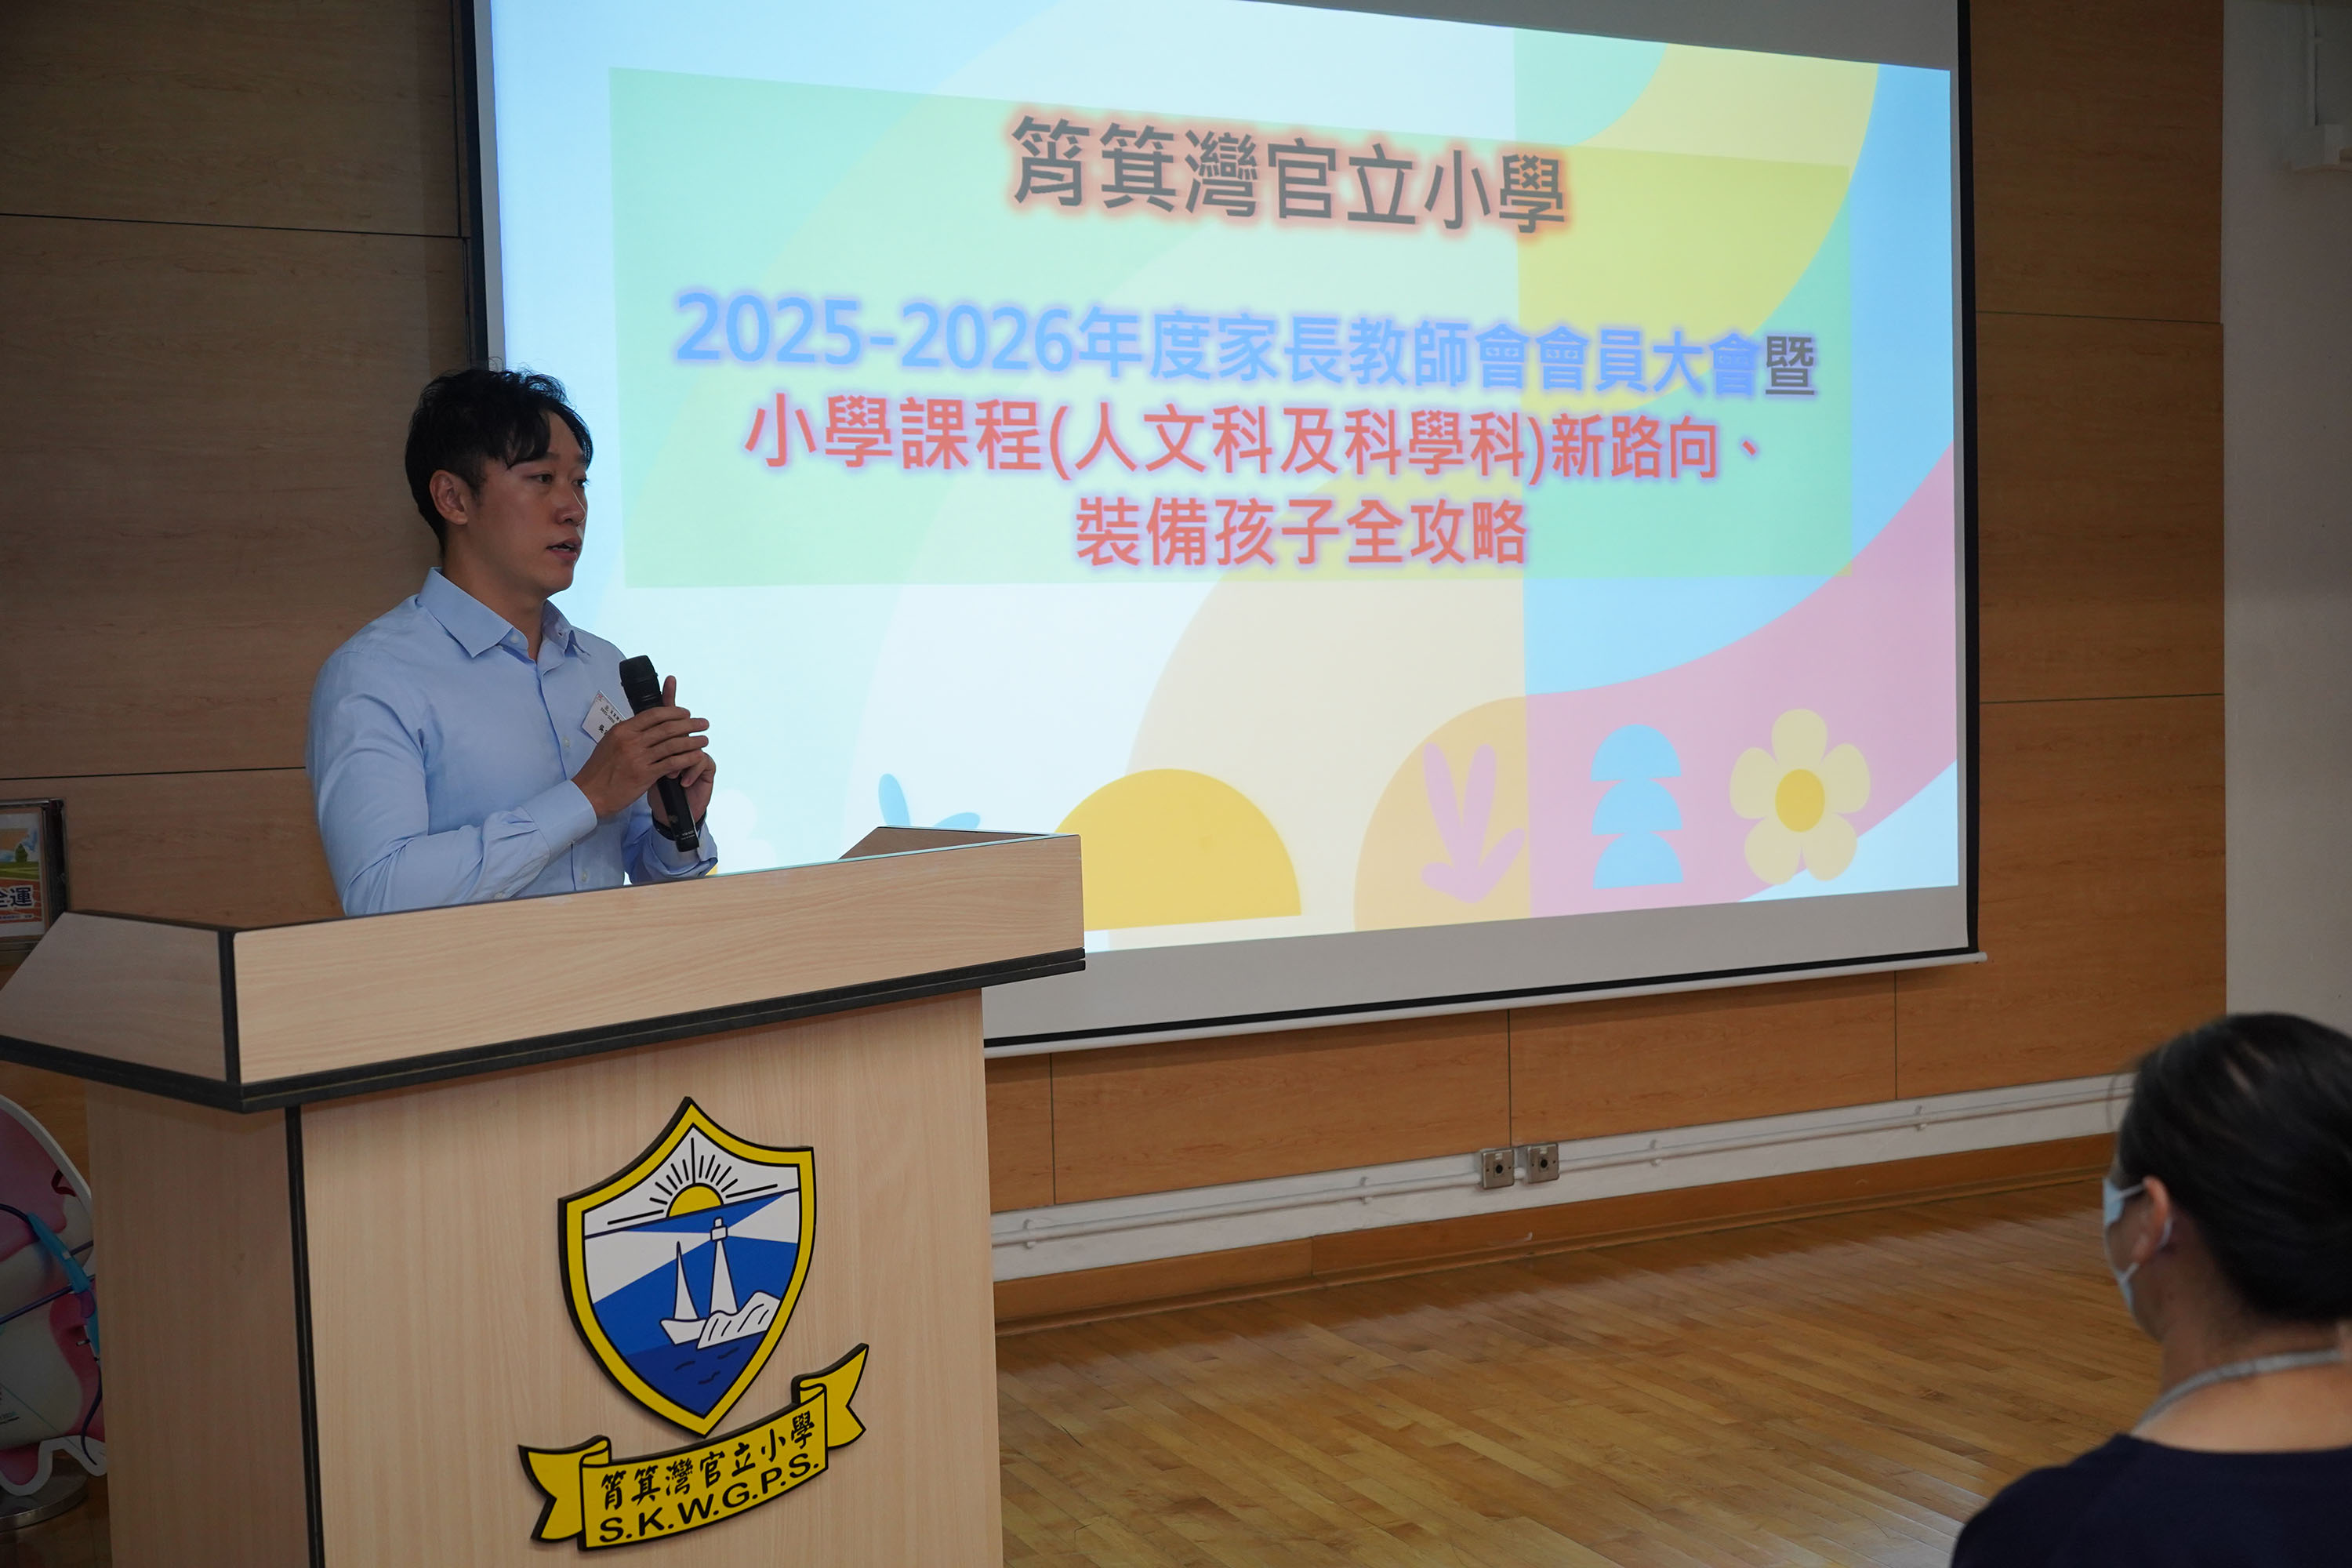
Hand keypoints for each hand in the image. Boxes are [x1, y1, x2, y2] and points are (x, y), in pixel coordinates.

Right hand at [573, 676, 711, 819]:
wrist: (589, 794)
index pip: (653, 714)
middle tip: (703, 723)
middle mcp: (631, 740)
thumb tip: (646, 727)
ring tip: (705, 740)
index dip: (673, 712)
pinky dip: (687, 758)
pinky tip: (697, 756)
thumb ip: (628, 734)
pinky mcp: (645, 774)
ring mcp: (638, 757)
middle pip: (667, 727)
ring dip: (692, 741)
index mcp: (622, 730)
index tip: (686, 713)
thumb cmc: (599, 770)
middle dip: (689, 724)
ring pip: (672, 744)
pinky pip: (672, 763)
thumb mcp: (610, 743)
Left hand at [654, 740, 716, 830]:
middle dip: (672, 748)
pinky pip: (704, 761)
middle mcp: (684, 749)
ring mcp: (696, 757)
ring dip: (682, 760)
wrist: (670, 812)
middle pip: (682, 734)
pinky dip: (693, 771)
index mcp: (669, 745)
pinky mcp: (708, 768)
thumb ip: (651, 754)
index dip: (662, 737)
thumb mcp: (649, 771)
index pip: (668, 730)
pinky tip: (684, 783)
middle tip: (662, 761)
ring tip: (671, 776)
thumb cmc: (658, 792)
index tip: (653, 750)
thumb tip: (647, 741)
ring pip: (694, 746)